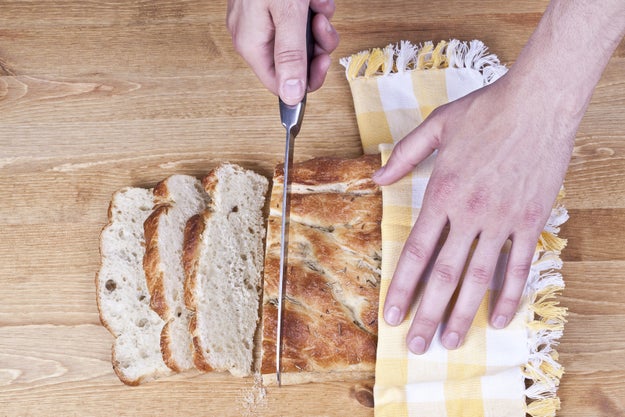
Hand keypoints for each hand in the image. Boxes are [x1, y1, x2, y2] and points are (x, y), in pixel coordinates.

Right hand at [227, 0, 339, 104]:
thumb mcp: (288, 15)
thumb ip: (291, 56)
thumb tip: (292, 96)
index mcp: (252, 44)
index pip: (279, 84)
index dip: (304, 81)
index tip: (323, 64)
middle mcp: (254, 36)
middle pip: (293, 62)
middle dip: (316, 48)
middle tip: (324, 28)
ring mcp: (263, 20)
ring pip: (301, 41)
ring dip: (319, 26)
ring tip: (319, 6)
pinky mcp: (274, 6)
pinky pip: (300, 20)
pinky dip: (314, 9)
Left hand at [372, 71, 578, 353]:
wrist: (538, 101)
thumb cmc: (485, 110)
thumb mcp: (436, 126)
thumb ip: (404, 155)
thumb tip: (376, 179)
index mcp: (441, 193)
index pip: (417, 252)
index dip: (402, 288)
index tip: (391, 316)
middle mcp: (469, 214)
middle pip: (444, 275)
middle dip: (427, 314)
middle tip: (416, 346)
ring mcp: (502, 220)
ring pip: (479, 277)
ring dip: (463, 314)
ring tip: (450, 342)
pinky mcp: (530, 221)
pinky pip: (518, 266)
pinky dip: (508, 295)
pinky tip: (497, 319)